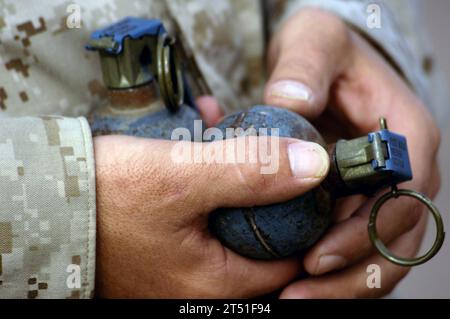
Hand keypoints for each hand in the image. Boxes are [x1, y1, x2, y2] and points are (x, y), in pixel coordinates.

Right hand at [94, 132, 328, 297]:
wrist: (46, 201)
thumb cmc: (107, 199)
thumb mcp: (182, 177)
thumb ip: (251, 173)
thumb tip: (316, 165)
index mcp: (216, 282)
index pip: (291, 260)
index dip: (308, 218)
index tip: (313, 181)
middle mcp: (201, 283)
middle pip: (260, 236)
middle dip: (267, 187)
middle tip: (273, 151)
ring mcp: (182, 266)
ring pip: (230, 219)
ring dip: (235, 174)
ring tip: (231, 133)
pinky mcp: (167, 245)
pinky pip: (202, 212)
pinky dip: (208, 177)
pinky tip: (202, 138)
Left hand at [264, 8, 440, 297]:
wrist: (323, 64)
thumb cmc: (324, 51)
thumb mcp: (314, 41)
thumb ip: (305, 67)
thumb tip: (293, 101)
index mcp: (408, 136)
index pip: (402, 197)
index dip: (365, 232)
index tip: (317, 256)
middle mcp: (405, 171)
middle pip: (396, 238)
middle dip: (350, 274)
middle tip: (299, 297)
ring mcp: (384, 190)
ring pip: (379, 252)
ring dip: (342, 282)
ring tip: (294, 301)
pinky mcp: (359, 200)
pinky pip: (355, 244)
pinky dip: (332, 268)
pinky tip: (294, 284)